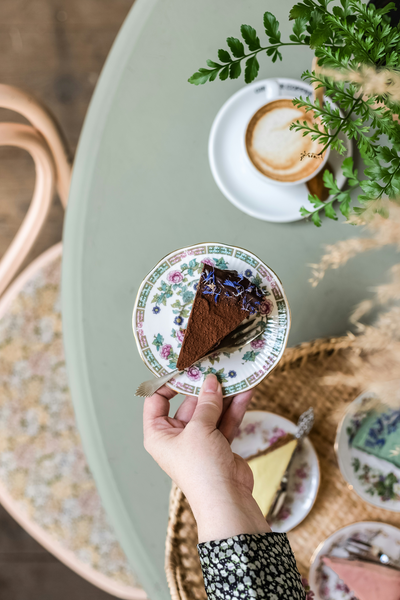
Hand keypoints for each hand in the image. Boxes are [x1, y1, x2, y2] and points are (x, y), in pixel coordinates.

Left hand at [143, 374, 269, 541]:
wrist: (227, 501)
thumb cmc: (201, 469)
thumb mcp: (199, 429)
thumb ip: (206, 403)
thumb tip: (211, 381)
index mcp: (158, 434)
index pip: (156, 401)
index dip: (168, 383)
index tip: (184, 367)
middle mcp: (177, 436)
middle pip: (188, 404)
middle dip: (203, 387)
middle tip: (215, 367)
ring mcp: (199, 441)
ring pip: (210, 412)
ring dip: (223, 396)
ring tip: (234, 375)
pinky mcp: (219, 445)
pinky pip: (225, 421)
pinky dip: (235, 408)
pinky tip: (245, 392)